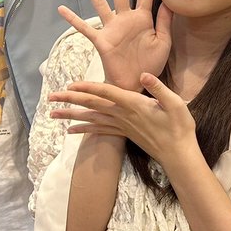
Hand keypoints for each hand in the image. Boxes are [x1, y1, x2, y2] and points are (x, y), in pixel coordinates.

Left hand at [49, 73, 197, 170]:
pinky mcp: (123, 134)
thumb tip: (143, 75)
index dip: (88, 87)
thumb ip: (158, 88)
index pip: (106, 92)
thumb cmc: (179, 127)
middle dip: (70, 99)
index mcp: (133, 104)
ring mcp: (121, 125)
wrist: (178, 155)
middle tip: (50, 97)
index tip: (71, 84)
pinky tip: (70, 132)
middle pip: (92, 104)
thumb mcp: (175, 104)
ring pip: (91, 118)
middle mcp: (123, 115)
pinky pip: (98, 131)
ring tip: (52, 115)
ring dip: (71, 115)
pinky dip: (83, 130)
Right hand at [58, 0, 171, 90]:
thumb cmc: (150, 65)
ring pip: (101, 3)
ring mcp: (112, 28)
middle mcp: (126, 19)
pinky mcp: (102, 40)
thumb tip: (168, 2)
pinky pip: (86, 28)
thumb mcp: (163, 43)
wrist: (136, 85)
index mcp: (143, 18)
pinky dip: (74, 19)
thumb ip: (164, 22)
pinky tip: (62, 9)